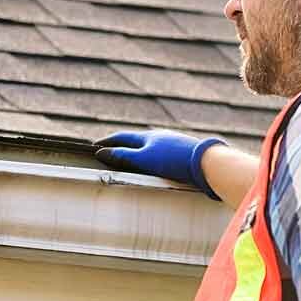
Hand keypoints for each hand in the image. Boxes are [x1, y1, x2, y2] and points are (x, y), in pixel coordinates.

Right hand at [93, 130, 226, 199]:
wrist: (206, 163)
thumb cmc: (174, 160)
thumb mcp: (144, 159)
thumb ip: (123, 156)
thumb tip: (101, 153)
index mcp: (147, 136)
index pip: (121, 137)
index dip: (107, 142)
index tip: (94, 145)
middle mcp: (159, 137)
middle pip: (135, 140)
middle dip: (121, 145)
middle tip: (108, 150)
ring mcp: (171, 143)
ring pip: (149, 146)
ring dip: (136, 151)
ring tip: (129, 158)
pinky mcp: (181, 153)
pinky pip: (160, 153)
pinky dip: (149, 156)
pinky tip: (153, 163)